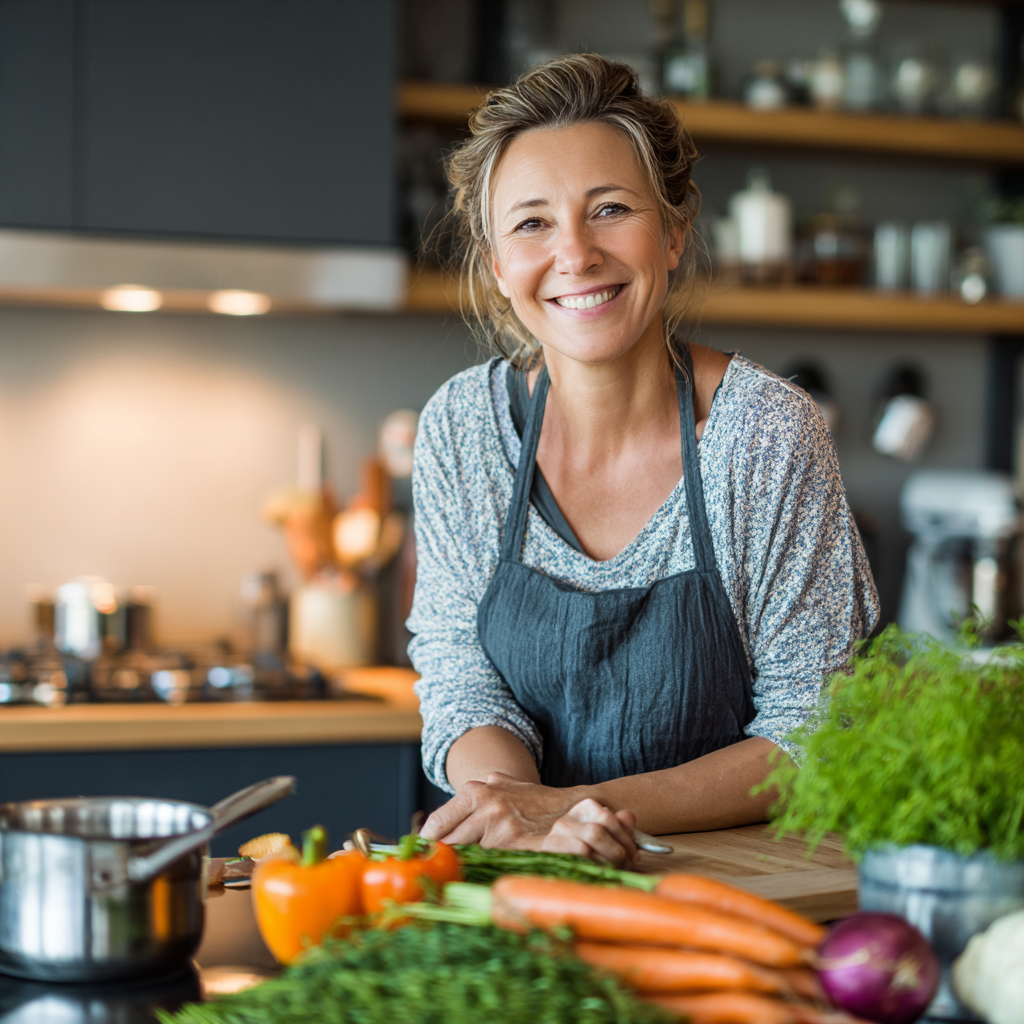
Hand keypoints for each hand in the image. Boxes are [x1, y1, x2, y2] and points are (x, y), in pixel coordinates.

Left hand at [420, 772, 638, 866]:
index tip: (422, 858)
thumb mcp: (503, 784)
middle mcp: (485, 805)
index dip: (428, 844)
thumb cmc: (534, 799)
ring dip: (461, 867)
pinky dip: (482, 871)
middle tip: (434, 873)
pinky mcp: (516, 845)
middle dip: (441, 859)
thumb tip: (445, 817)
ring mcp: (501, 825)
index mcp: (477, 791)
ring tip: (455, 878)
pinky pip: (488, 864)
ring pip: (466, 855)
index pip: (438, 824)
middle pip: (448, 843)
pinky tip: (481, 878)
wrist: (574, 807)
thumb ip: (477, 791)